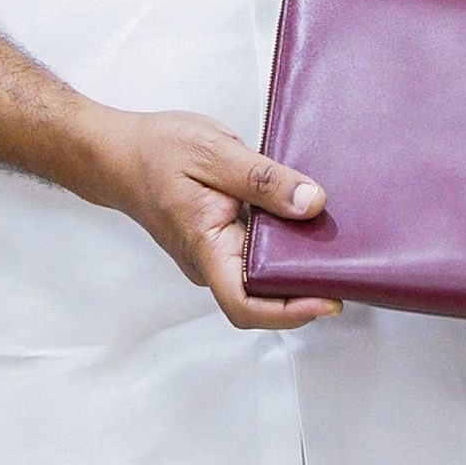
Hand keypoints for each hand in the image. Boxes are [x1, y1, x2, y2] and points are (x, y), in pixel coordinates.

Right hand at [83, 106, 339, 330]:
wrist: (117, 153)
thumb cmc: (155, 152)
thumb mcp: (214, 152)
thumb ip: (264, 179)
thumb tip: (311, 204)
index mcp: (206, 247)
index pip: (246, 304)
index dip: (292, 312)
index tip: (330, 300)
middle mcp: (210, 262)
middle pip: (263, 295)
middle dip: (306, 287)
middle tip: (348, 263)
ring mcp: (214, 255)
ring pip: (262, 274)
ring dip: (297, 265)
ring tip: (335, 242)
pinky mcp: (219, 241)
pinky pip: (256, 254)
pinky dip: (283, 244)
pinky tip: (306, 220)